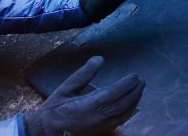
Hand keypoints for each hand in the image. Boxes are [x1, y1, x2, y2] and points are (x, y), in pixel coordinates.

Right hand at [23, 56, 144, 135]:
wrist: (46, 131)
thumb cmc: (55, 108)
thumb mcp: (66, 88)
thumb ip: (84, 74)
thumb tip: (99, 59)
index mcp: (89, 105)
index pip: (114, 93)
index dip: (127, 84)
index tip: (135, 75)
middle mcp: (98, 117)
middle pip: (123, 103)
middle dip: (135, 91)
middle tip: (141, 80)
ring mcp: (101, 126)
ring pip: (124, 113)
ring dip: (134, 100)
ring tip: (139, 89)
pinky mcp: (101, 131)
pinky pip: (120, 120)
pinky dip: (129, 110)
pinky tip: (132, 103)